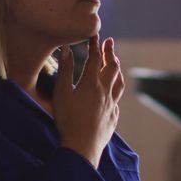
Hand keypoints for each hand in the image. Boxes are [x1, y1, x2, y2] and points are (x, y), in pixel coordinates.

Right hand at [54, 35, 124, 168]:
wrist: (83, 146)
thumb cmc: (68, 119)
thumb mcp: (62, 93)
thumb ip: (65, 71)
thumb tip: (66, 50)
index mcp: (91, 83)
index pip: (95, 58)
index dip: (95, 45)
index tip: (95, 34)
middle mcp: (105, 91)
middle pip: (111, 67)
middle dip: (110, 53)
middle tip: (109, 42)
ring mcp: (111, 105)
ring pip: (118, 82)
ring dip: (116, 70)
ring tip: (115, 63)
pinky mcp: (113, 117)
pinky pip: (117, 99)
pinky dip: (116, 90)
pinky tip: (113, 92)